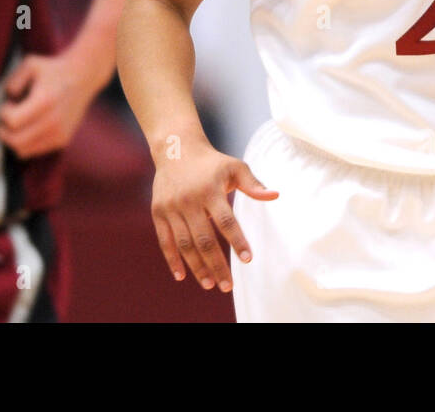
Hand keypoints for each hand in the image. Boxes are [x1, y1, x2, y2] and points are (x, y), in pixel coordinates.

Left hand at [0, 52, 100, 157]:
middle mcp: (53, 121)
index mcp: (44, 101)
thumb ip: (13, 81)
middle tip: (4, 119)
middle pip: (15, 141)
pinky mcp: (62, 140)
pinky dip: (25, 143)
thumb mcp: (30, 64)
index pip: (12, 121)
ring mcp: (59, 133)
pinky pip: (34, 151)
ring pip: (23, 150)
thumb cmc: (51, 70)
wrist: (82, 77)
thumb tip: (7, 100)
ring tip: (16, 123)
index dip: (3, 114)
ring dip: (13, 139)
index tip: (8, 104)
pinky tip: (28, 127)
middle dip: (3, 131)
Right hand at [150, 142, 277, 291]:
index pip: (226, 221)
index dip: (237, 241)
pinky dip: (172, 259)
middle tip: (228, 286)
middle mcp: (189, 200)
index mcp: (210, 190)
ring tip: (210, 284)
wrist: (176, 149)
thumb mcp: (234, 167)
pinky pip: (165, 240)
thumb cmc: (211, 162)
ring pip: (185, 243)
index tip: (248, 259)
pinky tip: (181, 277)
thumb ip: (253, 184)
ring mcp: (171, 207)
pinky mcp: (158, 212)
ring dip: (197, 267)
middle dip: (217, 264)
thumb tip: (276, 195)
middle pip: (204, 239)